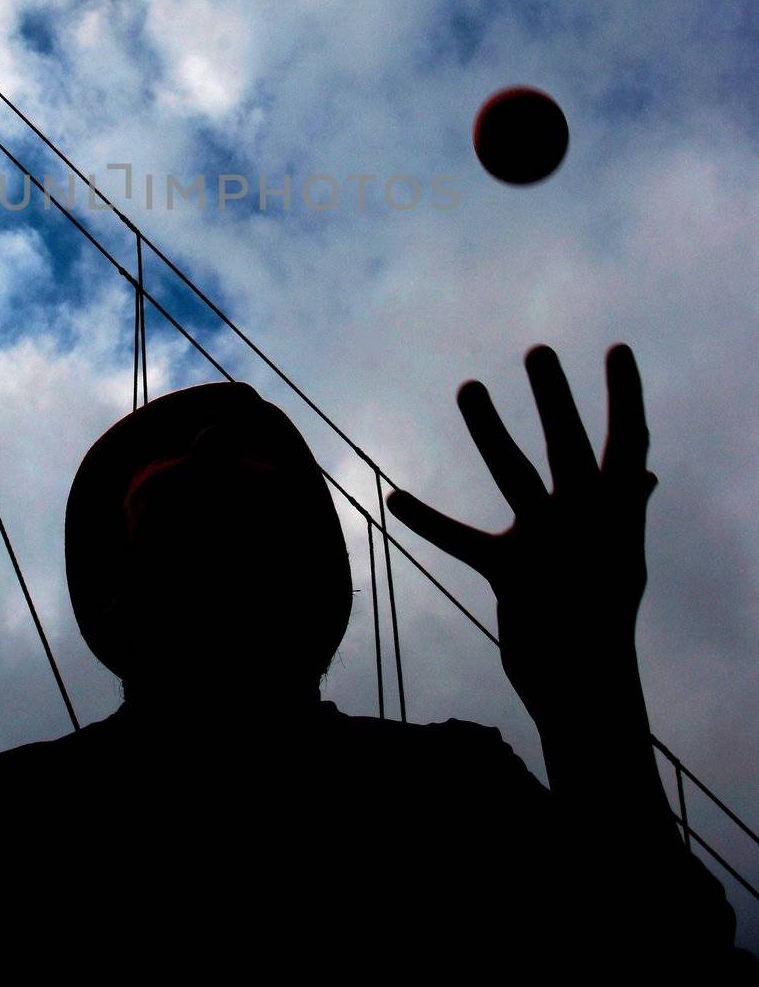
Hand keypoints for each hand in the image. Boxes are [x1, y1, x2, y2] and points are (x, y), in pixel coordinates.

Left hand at [385, 344, 658, 721]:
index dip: (626, 396)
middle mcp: (589, 523)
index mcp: (618, 515)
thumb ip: (628, 512)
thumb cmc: (605, 616)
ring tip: (469, 386)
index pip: (629, 444)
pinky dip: (427, 519)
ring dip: (490, 429)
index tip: (618, 350)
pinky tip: (394, 498)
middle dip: (554, 399)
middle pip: (570, 447)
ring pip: (516, 475)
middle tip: (538, 350)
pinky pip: (462, 540)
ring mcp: (551, 547)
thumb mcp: (625, 560)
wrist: (590, 690)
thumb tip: (645, 474)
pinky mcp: (512, 575)